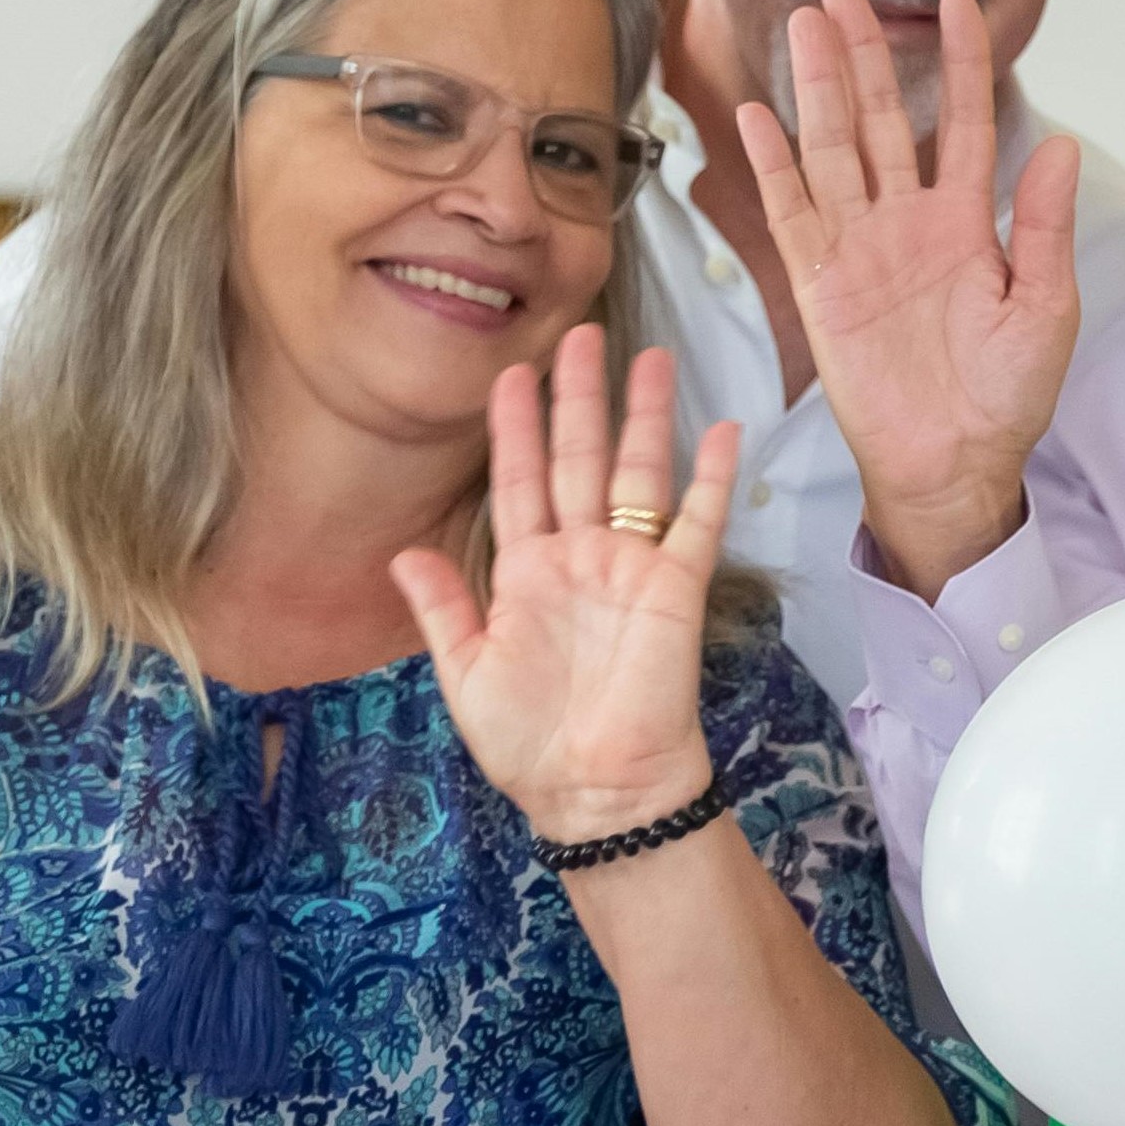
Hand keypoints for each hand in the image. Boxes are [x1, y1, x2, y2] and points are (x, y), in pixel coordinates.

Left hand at [393, 331, 739, 846]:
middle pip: (580, 459)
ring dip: (644, 415)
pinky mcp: (676, 590)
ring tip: (651, 356)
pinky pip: (696, 522)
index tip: (508, 374)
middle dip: (578, 397)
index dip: (515, 428)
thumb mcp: (465, 674)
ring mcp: (630, 569)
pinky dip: (710, 478)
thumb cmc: (529, 742)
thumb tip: (404, 554)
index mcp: (526, 572)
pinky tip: (719, 430)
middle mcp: (579, 557)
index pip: (518, 481)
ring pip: (637, 473)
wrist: (596, 790)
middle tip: (580, 335)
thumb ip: (443, 609)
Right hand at [738, 0, 1079, 601]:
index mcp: (970, 224)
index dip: (963, 64)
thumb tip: (1060, 145)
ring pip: (835, 149)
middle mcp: (909, 222)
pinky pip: (793, 212)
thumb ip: (1042, 226)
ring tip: (805, 24)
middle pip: (884, 119)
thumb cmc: (1006, 398)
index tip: (960, 4)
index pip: (968, 124)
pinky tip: (761, 115)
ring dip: (819, 88)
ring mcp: (860, 248)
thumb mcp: (1045, 309)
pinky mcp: (820, 282)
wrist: (953, 464)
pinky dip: (775, 165)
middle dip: (866, 53)